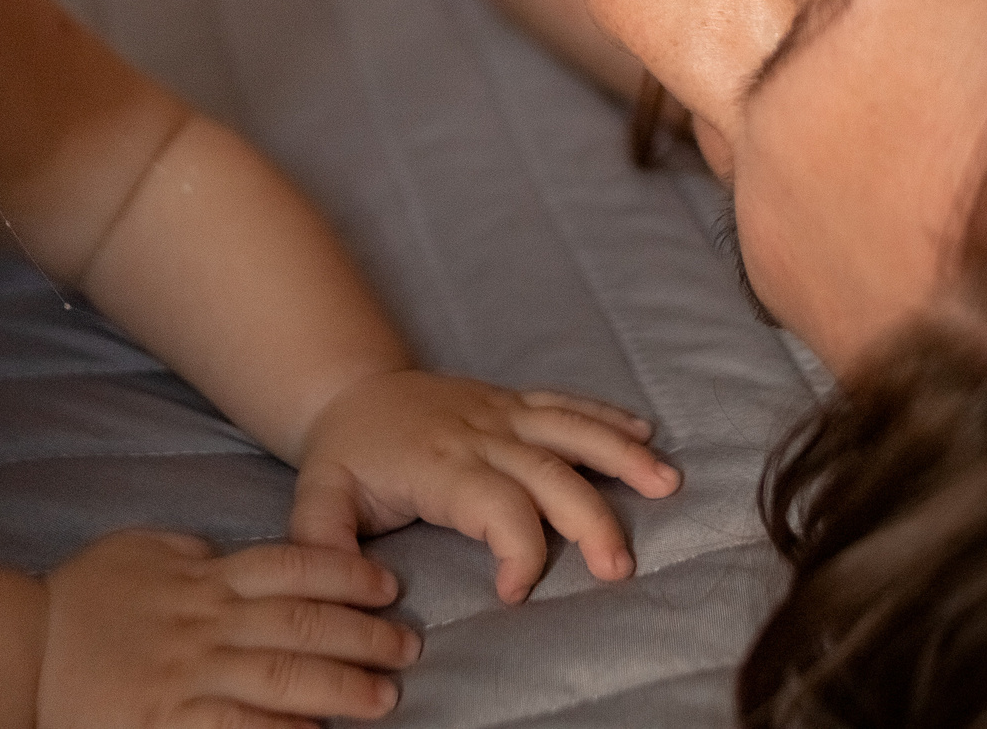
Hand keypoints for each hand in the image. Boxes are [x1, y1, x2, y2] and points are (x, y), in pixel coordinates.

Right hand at [39, 530, 418, 728]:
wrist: (19, 652)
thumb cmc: (80, 601)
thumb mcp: (140, 550)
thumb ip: (191, 552)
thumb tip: (230, 554)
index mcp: (203, 578)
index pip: (289, 566)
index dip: (345, 573)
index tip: (386, 585)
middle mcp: (205, 622)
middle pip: (300, 622)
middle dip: (362, 632)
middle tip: (407, 644)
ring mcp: (189, 675)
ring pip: (282, 677)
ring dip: (341, 686)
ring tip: (385, 695)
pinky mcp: (171, 724)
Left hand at [289, 371, 681, 605]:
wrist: (350, 389)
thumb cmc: (344, 456)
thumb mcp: (318, 501)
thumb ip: (325, 546)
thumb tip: (357, 596)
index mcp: (440, 463)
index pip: (495, 505)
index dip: (518, 550)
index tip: (516, 594)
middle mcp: (480, 433)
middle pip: (549, 473)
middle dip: (591, 519)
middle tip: (619, 568)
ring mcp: (502, 412)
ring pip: (570, 430)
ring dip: (621, 457)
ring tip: (667, 484)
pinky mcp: (512, 401)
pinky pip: (565, 404)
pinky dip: (607, 417)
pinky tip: (646, 435)